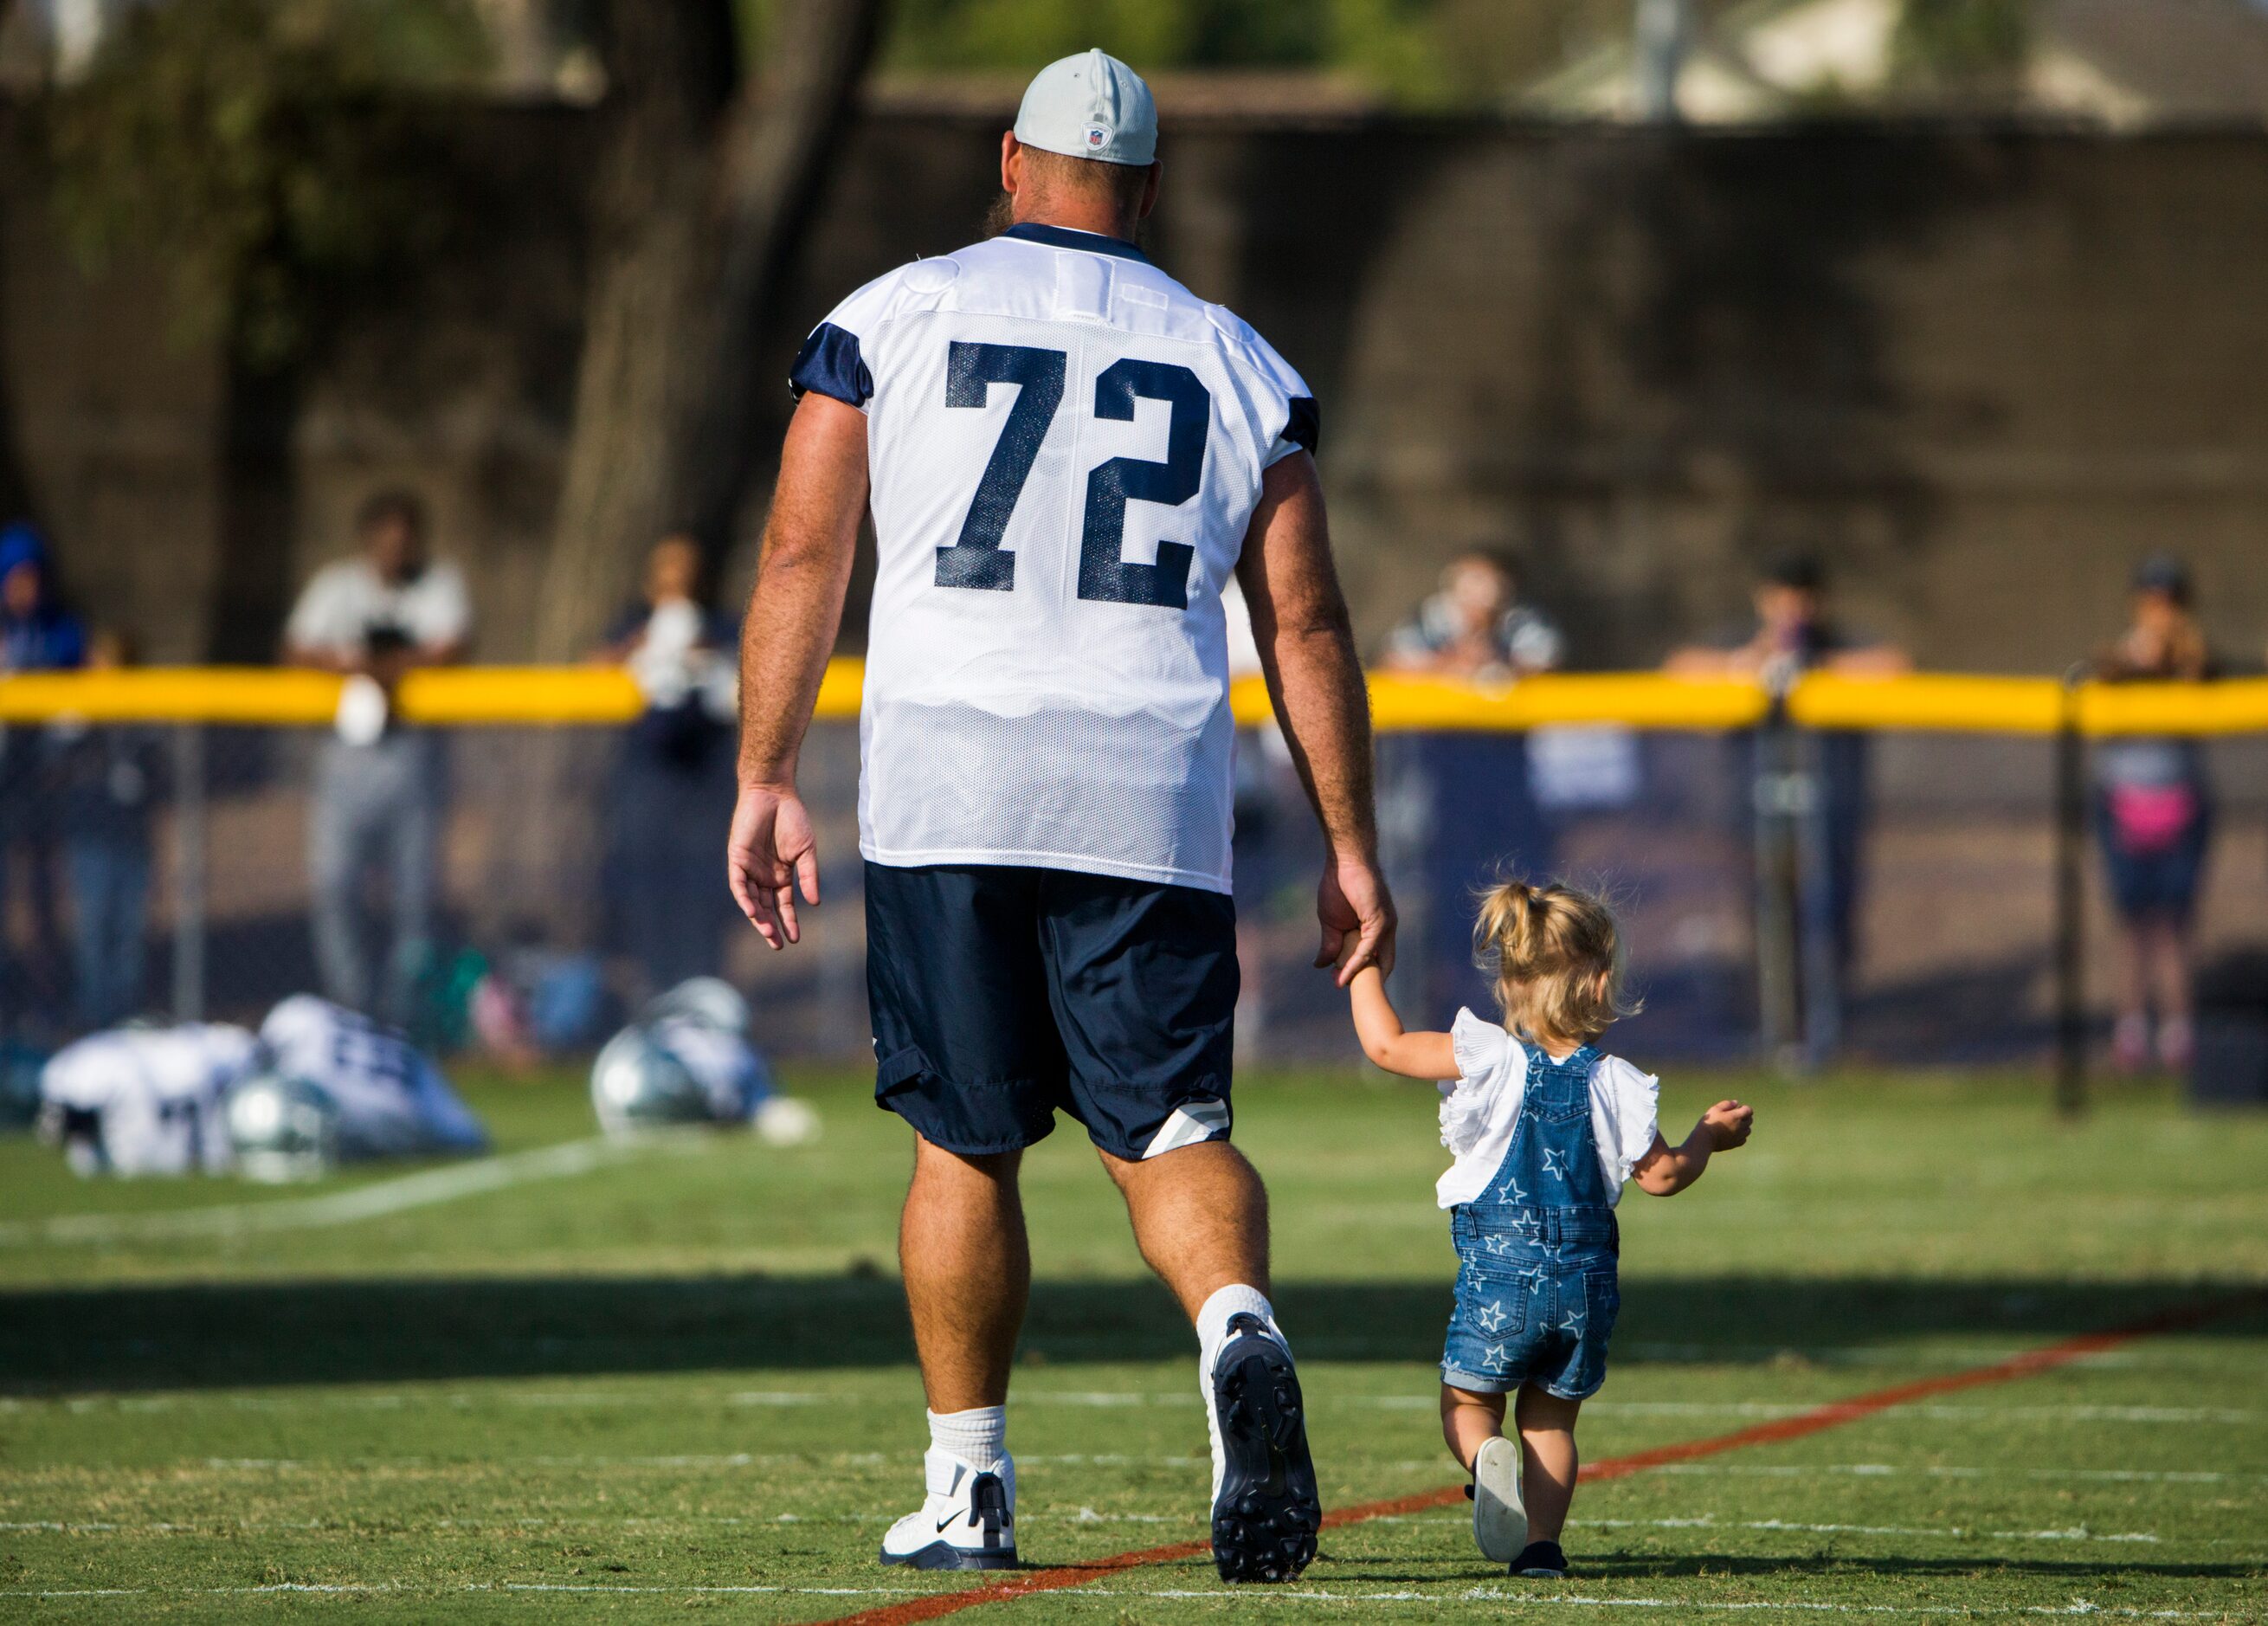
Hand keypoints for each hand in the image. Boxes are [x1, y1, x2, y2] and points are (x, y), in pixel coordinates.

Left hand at [727, 781, 819, 948]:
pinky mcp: (737, 859)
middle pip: (766, 907)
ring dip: (759, 917)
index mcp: (781, 875)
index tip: (795, 939)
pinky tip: (753, 912)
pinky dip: (745, 898)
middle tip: (778, 944)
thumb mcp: (806, 851)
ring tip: (768, 933)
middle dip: (771, 927)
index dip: (789, 922)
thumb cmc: (792, 819)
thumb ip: (809, 876)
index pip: (783, 905)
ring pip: (752, 900)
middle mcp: (764, 875)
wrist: (774, 794)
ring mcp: (750, 868)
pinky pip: (739, 884)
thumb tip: (814, 903)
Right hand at [1316, 853, 1394, 986]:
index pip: (1374, 959)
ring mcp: (1385, 926)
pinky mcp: (1380, 921)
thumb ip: (1330, 945)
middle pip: (1381, 964)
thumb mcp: (1330, 922)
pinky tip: (1342, 974)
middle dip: (1363, 980)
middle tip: (1342, 987)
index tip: (1339, 982)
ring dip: (1357, 975)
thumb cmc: (1338, 886)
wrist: (1344, 861)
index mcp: (1376, 930)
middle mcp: (1386, 930)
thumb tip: (1320, 965)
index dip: (1359, 973)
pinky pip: (1368, 949)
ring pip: (1374, 959)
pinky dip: (1355, 964)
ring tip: (1340, 985)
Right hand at [1700, 1100, 1753, 1150]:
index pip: (1749, 1110)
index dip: (1745, 1108)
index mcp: (1736, 1116)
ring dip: (1744, 1126)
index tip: (1738, 1108)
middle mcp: (1740, 1126)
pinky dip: (1742, 1136)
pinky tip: (1734, 1134)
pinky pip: (1744, 1139)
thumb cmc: (1710, 1122)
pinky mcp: (1735, 1144)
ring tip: (1735, 1125)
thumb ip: (1727, 1104)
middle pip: (1750, 1120)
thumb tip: (1736, 1103)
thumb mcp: (1715, 1109)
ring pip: (1748, 1130)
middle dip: (1745, 1116)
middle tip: (1736, 1116)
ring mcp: (1739, 1136)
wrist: (1705, 1138)